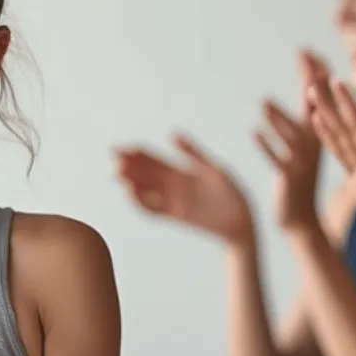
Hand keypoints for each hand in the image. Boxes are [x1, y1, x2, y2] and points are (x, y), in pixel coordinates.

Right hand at [115, 134, 253, 245]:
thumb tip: (171, 134)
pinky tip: (129, 193)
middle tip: (115, 160)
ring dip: (131, 182)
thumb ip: (192, 153)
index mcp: (182, 170)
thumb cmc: (231, 193)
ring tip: (119, 174)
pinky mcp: (174, 215)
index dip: (137, 153)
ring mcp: (172, 200)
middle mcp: (173, 184)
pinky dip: (140, 202)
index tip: (122, 149)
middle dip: (129, 166)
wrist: (240, 222)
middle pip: (145, 174)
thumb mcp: (213, 169)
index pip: (153, 159)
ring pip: (146, 190)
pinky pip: (152, 209)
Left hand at [254, 50, 328, 231]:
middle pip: (316, 111)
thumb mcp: (308, 148)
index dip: (316, 75)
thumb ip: (311, 120)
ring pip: (293, 137)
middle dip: (312, 84)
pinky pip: (279, 161)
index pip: (321, 100)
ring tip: (263, 102)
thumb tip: (310, 95)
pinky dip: (268, 147)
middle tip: (306, 58)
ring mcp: (303, 162)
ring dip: (279, 119)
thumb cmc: (302, 179)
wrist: (302, 220)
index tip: (306, 51)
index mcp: (322, 136)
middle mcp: (316, 146)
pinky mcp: (290, 179)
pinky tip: (254, 134)